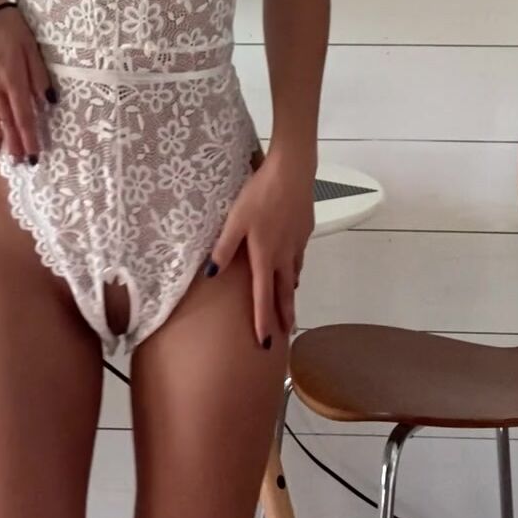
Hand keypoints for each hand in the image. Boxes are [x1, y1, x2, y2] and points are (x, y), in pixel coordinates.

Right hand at [0, 2, 55, 163]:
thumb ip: (38, 75)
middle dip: (14, 144)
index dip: (29, 137)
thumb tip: (48, 101)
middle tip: (20, 165)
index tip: (35, 154)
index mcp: (11, 77)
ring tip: (1, 155)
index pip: (23, 115)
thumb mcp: (30, 45)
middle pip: (6, 120)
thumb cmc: (10, 22)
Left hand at [205, 149, 314, 344]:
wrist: (292, 173)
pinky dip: (295, 269)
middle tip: (287, 333)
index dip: (263, 322)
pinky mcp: (305, 230)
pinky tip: (292, 266)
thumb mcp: (235, 220)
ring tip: (289, 303)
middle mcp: (284, 256)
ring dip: (290, 293)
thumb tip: (211, 274)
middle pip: (285, 293)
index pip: (263, 297)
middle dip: (285, 315)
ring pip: (294, 275)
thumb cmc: (259, 196)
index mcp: (265, 257)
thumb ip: (223, 247)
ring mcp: (298, 244)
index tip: (265, 344)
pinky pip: (299, 258)